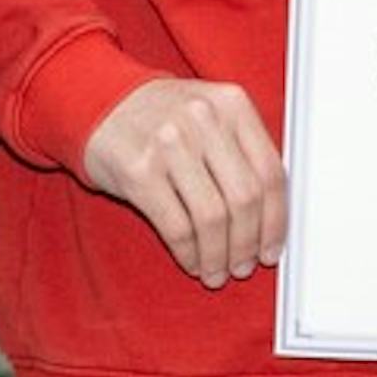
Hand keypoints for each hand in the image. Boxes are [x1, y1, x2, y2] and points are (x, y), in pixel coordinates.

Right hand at [80, 76, 283, 286]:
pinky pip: (177, 227)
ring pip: (212, 218)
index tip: (272, 248)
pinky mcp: (139, 171)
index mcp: (231, 104)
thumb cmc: (162, 119)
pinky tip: (193, 262)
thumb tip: (273, 219)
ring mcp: (168, 143)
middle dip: (248, 244)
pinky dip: (190, 254)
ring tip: (218, 272)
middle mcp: (202, 119)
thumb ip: (244, 153)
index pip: (270, 173)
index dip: (276, 221)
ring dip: (220, 256)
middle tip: (245, 266)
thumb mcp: (211, 116)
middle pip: (244, 199)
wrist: (99, 105)